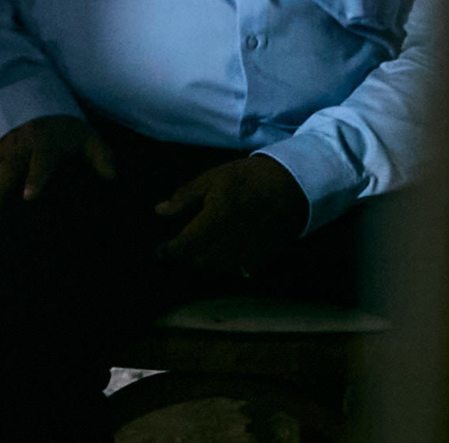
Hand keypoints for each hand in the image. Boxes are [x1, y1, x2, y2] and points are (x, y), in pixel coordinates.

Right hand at [0, 113, 112, 215]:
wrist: (39, 105)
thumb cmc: (68, 130)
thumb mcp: (88, 137)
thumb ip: (101, 156)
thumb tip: (112, 178)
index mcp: (45, 141)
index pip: (40, 161)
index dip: (35, 178)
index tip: (29, 197)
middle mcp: (21, 145)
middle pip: (9, 169)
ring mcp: (4, 149)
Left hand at [155, 155, 307, 276]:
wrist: (287, 186)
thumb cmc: (244, 179)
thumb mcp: (209, 180)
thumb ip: (183, 198)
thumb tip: (160, 212)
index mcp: (213, 221)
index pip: (184, 246)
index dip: (169, 251)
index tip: (160, 250)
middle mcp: (229, 242)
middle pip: (199, 261)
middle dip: (186, 257)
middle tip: (179, 247)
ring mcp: (247, 251)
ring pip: (217, 268)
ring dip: (203, 262)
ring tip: (197, 251)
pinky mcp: (261, 256)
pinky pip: (237, 268)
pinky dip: (225, 264)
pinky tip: (221, 253)